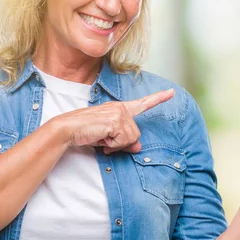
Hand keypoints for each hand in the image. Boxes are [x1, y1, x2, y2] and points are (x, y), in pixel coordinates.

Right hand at [55, 89, 174, 153]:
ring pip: (131, 138)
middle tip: (105, 141)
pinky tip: (101, 139)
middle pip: (136, 134)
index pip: (142, 103)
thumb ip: (125, 141)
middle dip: (122, 142)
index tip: (171, 92)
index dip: (158, 99)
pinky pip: (123, 141)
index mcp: (120, 108)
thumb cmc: (86, 132)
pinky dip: (112, 145)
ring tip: (101, 139)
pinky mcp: (115, 121)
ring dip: (116, 144)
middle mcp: (121, 108)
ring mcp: (119, 113)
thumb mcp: (109, 138)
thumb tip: (139, 147)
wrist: (68, 129)